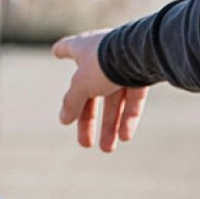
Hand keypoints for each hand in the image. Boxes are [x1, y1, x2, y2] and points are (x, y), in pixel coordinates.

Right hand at [52, 31, 148, 151]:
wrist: (143, 54)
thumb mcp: (81, 85)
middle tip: (84, 143)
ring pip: (114, 101)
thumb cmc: (105, 62)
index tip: (55, 52)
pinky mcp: (143, 75)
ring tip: (107, 149)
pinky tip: (125, 137)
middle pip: (91, 92)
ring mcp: (124, 66)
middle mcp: (103, 56)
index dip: (61, 51)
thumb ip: (72, 102)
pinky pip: (133, 100)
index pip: (69, 48)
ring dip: (110, 126)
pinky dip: (128, 118)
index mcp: (84, 49)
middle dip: (88, 120)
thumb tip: (63, 119)